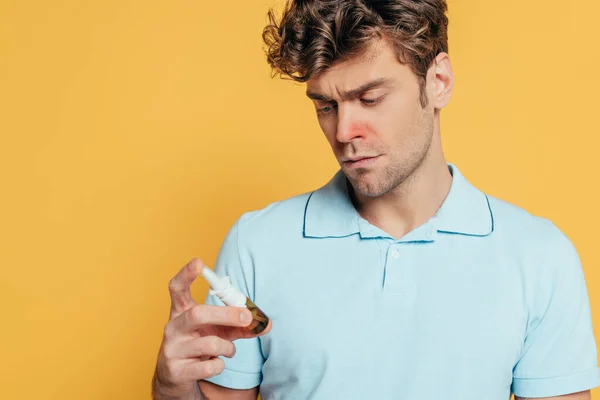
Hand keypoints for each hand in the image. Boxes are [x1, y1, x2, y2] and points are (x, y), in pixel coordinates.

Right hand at [152, 258, 271, 398]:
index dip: (186, 274)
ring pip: (209, 343)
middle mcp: (173, 327)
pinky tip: (216, 364)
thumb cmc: (200, 344)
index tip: (199, 262)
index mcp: (181, 311)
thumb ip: (241, 325)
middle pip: (198, 313)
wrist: (176, 376)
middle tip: (247, 317)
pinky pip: (208, 367)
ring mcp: (172, 349)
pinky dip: (220, 365)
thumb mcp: (219, 331)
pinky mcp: (176, 370)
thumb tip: (268, 323)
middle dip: (226, 315)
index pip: (177, 288)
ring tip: (229, 350)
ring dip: (228, 347)